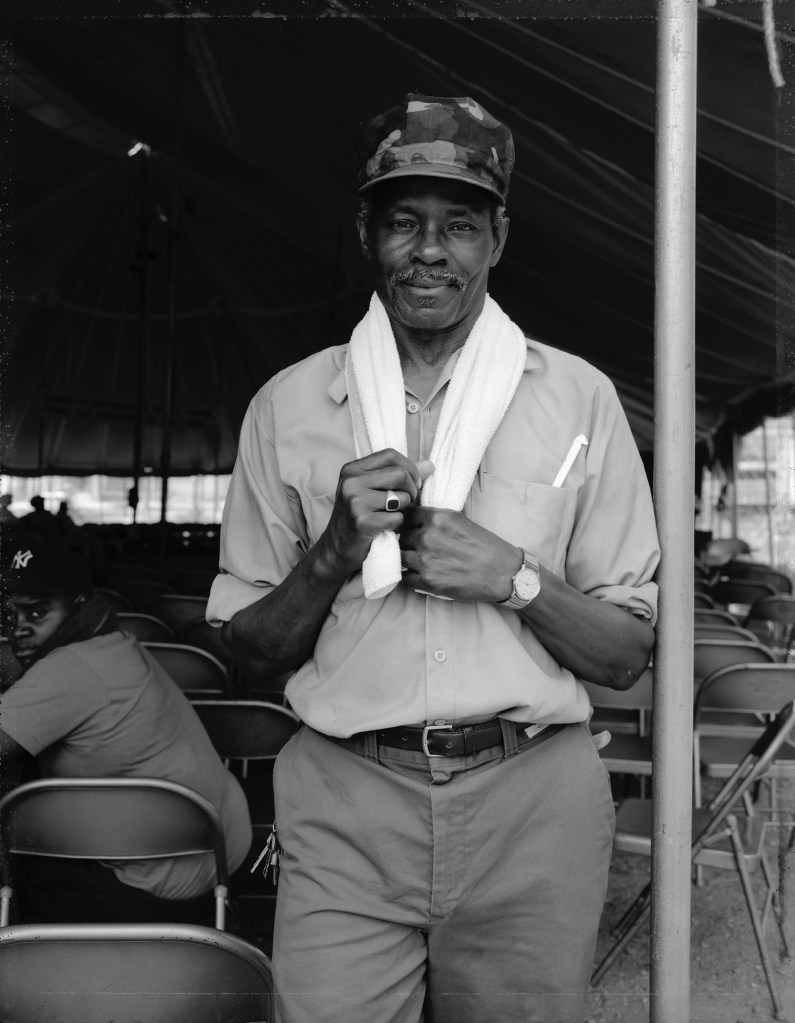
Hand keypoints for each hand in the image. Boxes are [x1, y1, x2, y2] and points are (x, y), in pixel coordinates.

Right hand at [317, 449, 434, 577]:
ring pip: (402, 497)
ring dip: (404, 510)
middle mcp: (351, 482)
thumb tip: (429, 465)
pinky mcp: (362, 522)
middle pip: (400, 474)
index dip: (409, 468)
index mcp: (352, 469)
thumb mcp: (373, 491)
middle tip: (407, 503)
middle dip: (411, 490)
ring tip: (392, 516)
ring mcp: (355, 501)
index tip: (414, 484)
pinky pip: (397, 518)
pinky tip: (386, 529)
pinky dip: (397, 525)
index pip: (390, 455)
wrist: (336, 549)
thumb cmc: (358, 517)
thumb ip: (400, 476)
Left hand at [399, 506, 521, 601]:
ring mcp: (425, 560)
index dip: (410, 523)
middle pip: (403, 537)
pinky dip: (411, 577)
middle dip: (410, 543)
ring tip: (422, 563)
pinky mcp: (427, 581)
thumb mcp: (460, 521)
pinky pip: (406, 578)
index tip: (414, 529)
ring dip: (409, 560)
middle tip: (421, 549)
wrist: (502, 573)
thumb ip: (437, 520)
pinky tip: (423, 576)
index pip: (407, 516)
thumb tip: (416, 521)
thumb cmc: (486, 547)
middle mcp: (428, 537)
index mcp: (437, 518)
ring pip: (401, 557)